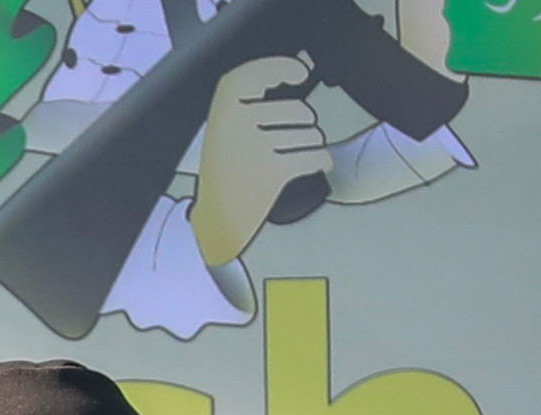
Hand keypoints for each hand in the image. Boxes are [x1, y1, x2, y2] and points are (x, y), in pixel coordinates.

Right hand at [190, 57, 331, 268]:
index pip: (253, 74)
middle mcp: (237, 126)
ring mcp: (255, 148)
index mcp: (222, 112)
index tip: (299, 73)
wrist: (218, 221)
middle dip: (304, 125)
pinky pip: (316, 156)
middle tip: (285, 142)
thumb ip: (247, 104)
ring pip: (311, 133)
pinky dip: (322, 161)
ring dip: (310, 146)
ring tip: (291, 159)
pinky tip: (316, 165)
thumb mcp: (224, 132)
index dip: (281, 67)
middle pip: (298, 109)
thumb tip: (288, 76)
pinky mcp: (274, 172)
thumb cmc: (225, 176)